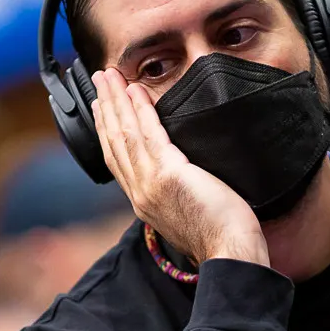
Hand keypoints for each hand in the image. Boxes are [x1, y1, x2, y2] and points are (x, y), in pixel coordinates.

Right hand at [92, 68, 268, 266]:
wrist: (229, 254)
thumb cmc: (220, 237)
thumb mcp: (188, 212)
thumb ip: (176, 191)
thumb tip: (183, 173)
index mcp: (143, 201)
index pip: (117, 158)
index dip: (106, 128)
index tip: (102, 106)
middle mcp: (139, 192)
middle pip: (114, 142)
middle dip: (105, 107)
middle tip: (100, 80)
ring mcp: (150, 184)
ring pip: (125, 134)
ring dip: (116, 101)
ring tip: (110, 76)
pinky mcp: (168, 175)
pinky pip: (149, 135)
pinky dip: (140, 111)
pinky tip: (136, 91)